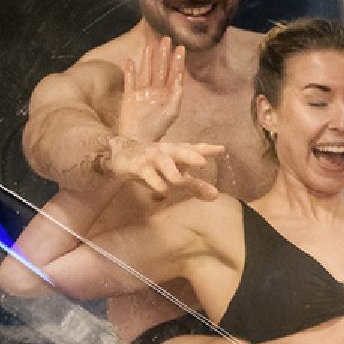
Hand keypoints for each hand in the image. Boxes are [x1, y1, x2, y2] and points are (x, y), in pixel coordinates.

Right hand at [103, 137, 224, 200]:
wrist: (121, 154)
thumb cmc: (154, 165)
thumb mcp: (174, 175)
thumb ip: (194, 185)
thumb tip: (214, 196)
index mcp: (177, 152)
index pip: (194, 148)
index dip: (207, 148)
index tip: (221, 149)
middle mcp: (166, 152)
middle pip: (180, 151)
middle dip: (191, 154)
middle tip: (203, 161)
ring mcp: (151, 157)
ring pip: (163, 162)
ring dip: (171, 171)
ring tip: (179, 181)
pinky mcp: (138, 166)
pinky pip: (147, 173)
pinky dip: (155, 181)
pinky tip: (162, 191)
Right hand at [117, 37, 186, 142]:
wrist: (138, 140)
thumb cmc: (156, 129)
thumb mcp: (171, 113)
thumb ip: (176, 96)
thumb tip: (181, 79)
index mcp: (167, 96)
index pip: (174, 75)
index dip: (177, 61)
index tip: (181, 48)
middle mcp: (155, 92)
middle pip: (160, 69)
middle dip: (163, 54)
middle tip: (166, 39)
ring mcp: (142, 94)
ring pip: (146, 72)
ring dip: (147, 59)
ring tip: (149, 45)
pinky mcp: (129, 97)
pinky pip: (129, 81)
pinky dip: (129, 71)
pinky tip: (130, 61)